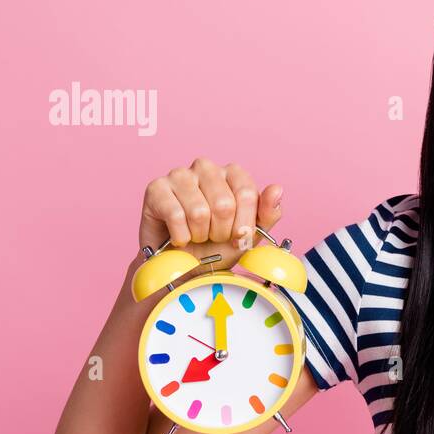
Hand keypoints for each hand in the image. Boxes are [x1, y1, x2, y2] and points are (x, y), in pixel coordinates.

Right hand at [139, 157, 282, 268]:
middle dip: (221, 232)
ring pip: (199, 211)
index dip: (244, 225)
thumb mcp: (250, 235)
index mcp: (233, 173)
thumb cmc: (217, 246)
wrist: (183, 265)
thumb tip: (277, 189)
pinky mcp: (156, 188)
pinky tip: (179, 236)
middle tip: (213, 237)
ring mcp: (179, 175)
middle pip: (224, 204)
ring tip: (196, 235)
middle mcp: (206, 167)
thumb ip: (268, 213)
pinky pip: (176, 216)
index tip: (238, 237)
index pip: (248, 194)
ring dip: (200, 235)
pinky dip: (180, 236)